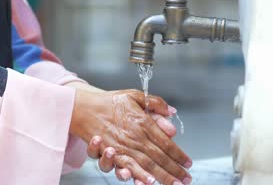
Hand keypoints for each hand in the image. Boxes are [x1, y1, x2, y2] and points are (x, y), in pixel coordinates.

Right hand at [70, 90, 191, 184]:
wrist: (84, 108)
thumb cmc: (109, 102)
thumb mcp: (134, 96)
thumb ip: (154, 103)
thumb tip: (171, 111)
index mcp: (142, 122)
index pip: (166, 142)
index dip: (179, 154)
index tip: (188, 163)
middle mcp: (135, 137)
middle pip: (160, 157)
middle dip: (175, 170)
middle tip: (187, 180)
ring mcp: (124, 147)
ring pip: (147, 166)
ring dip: (162, 177)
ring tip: (173, 184)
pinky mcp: (112, 155)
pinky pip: (128, 168)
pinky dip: (138, 176)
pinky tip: (147, 182)